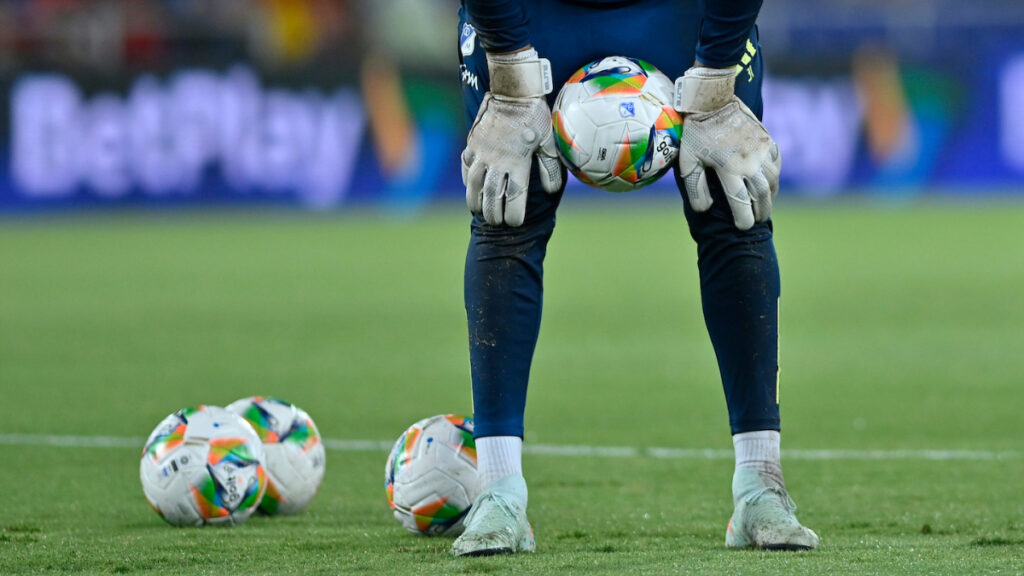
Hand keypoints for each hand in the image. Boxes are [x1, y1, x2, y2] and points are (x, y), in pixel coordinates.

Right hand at [462, 49, 563, 226]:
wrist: (512, 88)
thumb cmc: (535, 113)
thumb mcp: (549, 139)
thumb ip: (550, 167)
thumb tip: (552, 191)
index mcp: (518, 162)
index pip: (514, 197)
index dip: (513, 214)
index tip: (514, 223)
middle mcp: (497, 160)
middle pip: (492, 195)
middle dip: (493, 213)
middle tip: (495, 222)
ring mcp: (482, 151)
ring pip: (474, 184)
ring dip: (475, 200)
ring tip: (478, 210)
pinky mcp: (473, 142)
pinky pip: (466, 165)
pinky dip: (468, 179)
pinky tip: (470, 186)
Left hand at [673, 66, 780, 229]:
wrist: (713, 99)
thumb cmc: (696, 131)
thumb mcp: (688, 161)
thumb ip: (695, 188)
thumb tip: (704, 209)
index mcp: (729, 169)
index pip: (741, 203)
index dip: (744, 219)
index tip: (743, 227)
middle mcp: (750, 162)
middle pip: (761, 195)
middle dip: (761, 211)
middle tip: (758, 220)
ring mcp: (762, 150)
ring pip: (772, 181)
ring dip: (770, 197)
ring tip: (765, 205)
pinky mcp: (767, 140)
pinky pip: (776, 164)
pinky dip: (775, 177)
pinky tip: (770, 183)